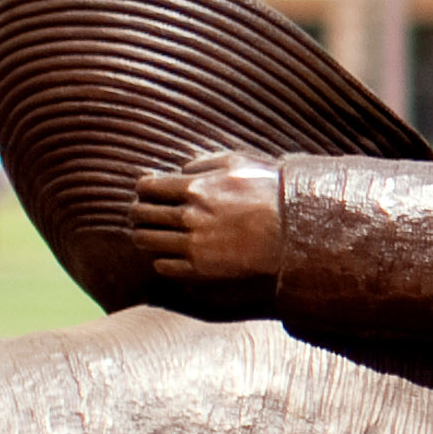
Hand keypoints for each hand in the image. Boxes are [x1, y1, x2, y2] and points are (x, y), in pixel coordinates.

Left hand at [128, 151, 281, 281]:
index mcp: (194, 188)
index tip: (147, 190)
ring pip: (145, 242)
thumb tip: (180, 170)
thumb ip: (203, 162)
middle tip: (143, 212)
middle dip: (138, 212)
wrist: (294, 231)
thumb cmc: (270, 192)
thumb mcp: (239, 163)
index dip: (143, 188)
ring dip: (145, 235)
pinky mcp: (199, 271)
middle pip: (140, 215)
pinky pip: (162, 266)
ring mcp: (192, 246)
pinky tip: (171, 252)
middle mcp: (187, 217)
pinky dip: (161, 258)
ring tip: (153, 233)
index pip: (147, 187)